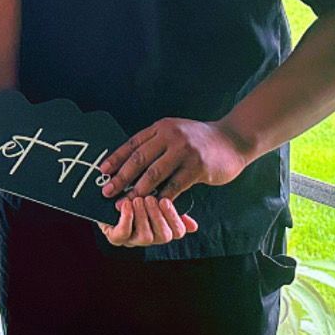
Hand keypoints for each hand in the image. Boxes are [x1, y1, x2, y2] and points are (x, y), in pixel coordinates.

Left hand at [100, 117, 249, 203]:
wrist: (233, 140)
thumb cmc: (200, 141)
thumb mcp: (176, 134)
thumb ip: (156, 144)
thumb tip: (129, 164)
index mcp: (162, 128)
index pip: (133, 144)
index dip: (116, 158)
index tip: (102, 172)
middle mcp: (171, 136)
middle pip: (140, 159)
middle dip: (121, 177)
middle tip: (108, 191)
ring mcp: (184, 151)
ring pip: (154, 174)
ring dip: (137, 190)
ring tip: (125, 202)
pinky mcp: (197, 167)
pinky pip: (174, 186)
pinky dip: (161, 198)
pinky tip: (151, 207)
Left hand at [101, 195, 198, 247]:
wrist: (107, 200)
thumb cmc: (134, 199)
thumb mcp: (155, 200)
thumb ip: (172, 208)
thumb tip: (193, 226)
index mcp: (162, 228)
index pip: (178, 232)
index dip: (174, 218)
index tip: (166, 201)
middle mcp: (150, 237)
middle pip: (164, 236)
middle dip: (158, 216)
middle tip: (150, 199)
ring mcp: (133, 240)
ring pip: (146, 237)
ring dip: (143, 217)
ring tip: (137, 200)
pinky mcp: (116, 238)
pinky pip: (123, 235)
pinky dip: (126, 219)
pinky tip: (126, 205)